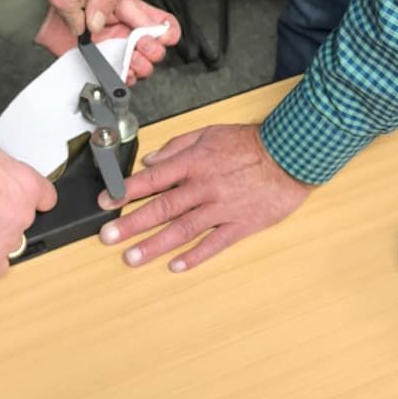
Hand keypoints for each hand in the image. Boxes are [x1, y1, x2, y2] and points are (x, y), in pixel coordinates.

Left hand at [35, 0, 180, 80]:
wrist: (51, 19)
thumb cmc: (77, 2)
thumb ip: (130, 10)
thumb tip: (152, 26)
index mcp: (134, 16)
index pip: (162, 25)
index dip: (167, 32)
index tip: (166, 36)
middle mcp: (129, 35)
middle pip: (155, 48)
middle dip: (153, 51)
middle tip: (147, 49)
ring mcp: (118, 52)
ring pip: (142, 65)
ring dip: (142, 65)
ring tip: (133, 60)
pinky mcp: (105, 66)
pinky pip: (122, 77)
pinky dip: (126, 77)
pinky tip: (125, 72)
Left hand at [97, 123, 311, 270]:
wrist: (292, 155)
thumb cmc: (252, 143)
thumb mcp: (210, 132)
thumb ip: (178, 146)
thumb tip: (151, 160)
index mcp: (195, 163)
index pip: (152, 179)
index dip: (126, 191)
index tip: (106, 202)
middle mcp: (204, 187)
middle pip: (162, 208)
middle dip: (131, 224)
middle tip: (108, 236)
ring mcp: (223, 208)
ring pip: (183, 229)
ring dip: (154, 245)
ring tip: (132, 258)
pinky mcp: (241, 224)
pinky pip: (215, 243)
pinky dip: (195, 256)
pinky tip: (176, 266)